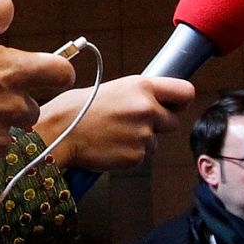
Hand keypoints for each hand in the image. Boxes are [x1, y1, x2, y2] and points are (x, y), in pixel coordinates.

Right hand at [35, 75, 194, 170]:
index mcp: (142, 87)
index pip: (185, 92)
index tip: (172, 105)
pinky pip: (140, 156)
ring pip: (154, 141)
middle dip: (159, 124)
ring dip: (140, 140)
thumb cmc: (78, 108)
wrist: (58, 133)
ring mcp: (143, 135)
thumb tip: (155, 101)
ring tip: (112, 134)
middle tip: (133, 124)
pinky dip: (128, 153)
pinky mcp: (136, 157)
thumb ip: (138, 95)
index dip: (179, 101)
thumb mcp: (112, 88)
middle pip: (174, 121)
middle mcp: (147, 109)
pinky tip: (108, 146)